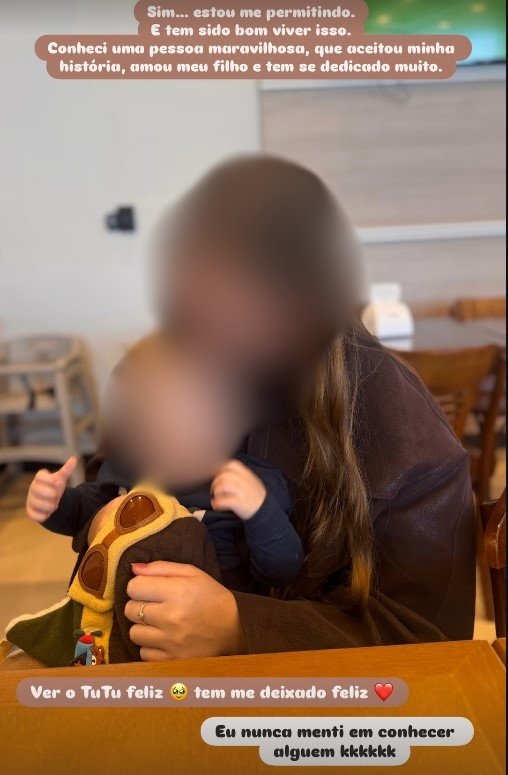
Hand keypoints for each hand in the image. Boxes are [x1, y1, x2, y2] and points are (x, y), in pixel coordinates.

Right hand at [26, 456, 76, 522]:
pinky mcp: (30, 511)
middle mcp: (33, 488)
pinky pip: (33, 514)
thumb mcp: (61, 478)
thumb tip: (74, 459)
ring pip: (36, 503)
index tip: (59, 483)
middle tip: (56, 496)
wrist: (51, 500)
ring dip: (48, 505)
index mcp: (39, 478)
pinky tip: (48, 514)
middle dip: (50, 494)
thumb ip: (67, 470)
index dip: (50, 480)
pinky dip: (42, 515)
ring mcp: (30, 499)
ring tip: (54, 505)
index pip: (39, 476)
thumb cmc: (55, 487)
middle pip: (37, 489)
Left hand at [124, 561, 244, 660]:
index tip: (150, 588)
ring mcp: (171, 641)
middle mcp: (171, 617)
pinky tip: (163, 638)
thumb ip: (161, 567)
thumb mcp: (192, 573)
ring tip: (158, 622)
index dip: (140, 585)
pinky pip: (144, 652)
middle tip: (155, 604)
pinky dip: (150, 645)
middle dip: (139, 604)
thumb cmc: (212, 597)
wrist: (235, 629)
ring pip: (134, 633)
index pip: (134, 586)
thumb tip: (133, 568)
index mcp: (177, 591)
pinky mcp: (172, 659)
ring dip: (142, 626)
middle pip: (130, 609)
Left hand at [210, 459, 265, 519]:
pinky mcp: (239, 503)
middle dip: (216, 482)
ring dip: (216, 491)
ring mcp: (242, 492)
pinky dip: (217, 503)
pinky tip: (216, 505)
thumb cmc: (257, 497)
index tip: (218, 476)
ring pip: (223, 486)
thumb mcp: (253, 481)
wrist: (266, 511)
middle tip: (214, 489)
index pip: (232, 465)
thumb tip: (225, 472)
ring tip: (216, 497)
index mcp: (247, 475)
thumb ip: (242, 476)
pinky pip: (224, 500)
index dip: (222, 470)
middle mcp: (245, 481)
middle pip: (224, 475)